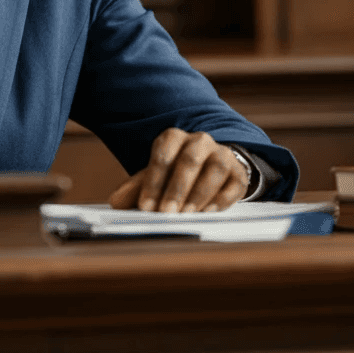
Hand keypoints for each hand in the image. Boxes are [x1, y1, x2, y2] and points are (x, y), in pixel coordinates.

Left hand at [108, 128, 248, 213]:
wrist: (211, 169)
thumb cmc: (177, 173)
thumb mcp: (156, 177)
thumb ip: (136, 188)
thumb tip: (114, 203)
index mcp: (174, 138)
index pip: (162, 155)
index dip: (153, 181)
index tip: (145, 207)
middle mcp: (199, 141)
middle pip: (189, 160)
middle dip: (176, 188)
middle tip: (166, 213)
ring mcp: (222, 154)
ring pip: (214, 169)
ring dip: (199, 194)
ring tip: (187, 215)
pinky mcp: (238, 172)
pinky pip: (234, 183)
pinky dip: (221, 199)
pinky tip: (209, 212)